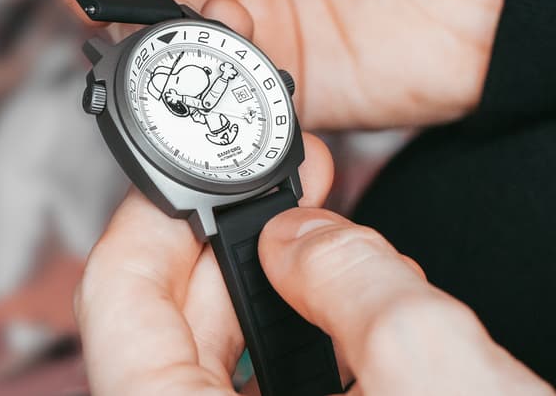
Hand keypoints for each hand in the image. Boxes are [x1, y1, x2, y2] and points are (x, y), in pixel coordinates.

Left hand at [74, 131, 554, 394]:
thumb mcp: (438, 376)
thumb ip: (357, 282)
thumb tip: (302, 234)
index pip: (117, 314)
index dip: (148, 229)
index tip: (186, 181)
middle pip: (162, 338)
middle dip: (215, 253)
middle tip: (259, 198)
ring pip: (211, 369)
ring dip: (255, 296)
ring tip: (300, 243)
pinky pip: (258, 395)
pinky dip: (286, 346)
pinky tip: (327, 311)